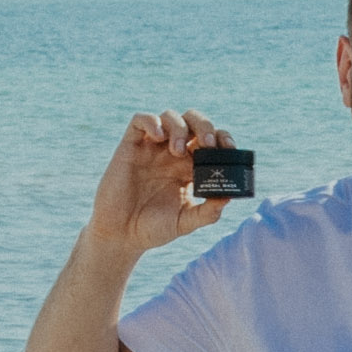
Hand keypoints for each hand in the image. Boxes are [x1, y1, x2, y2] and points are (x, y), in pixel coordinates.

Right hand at [87, 111, 233, 266]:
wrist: (121, 235)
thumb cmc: (154, 228)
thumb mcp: (185, 222)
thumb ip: (207, 212)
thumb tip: (228, 196)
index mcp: (190, 167)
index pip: (211, 140)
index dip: (222, 137)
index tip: (229, 149)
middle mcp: (172, 153)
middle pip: (194, 121)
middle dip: (205, 125)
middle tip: (208, 143)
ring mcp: (151, 148)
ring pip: (170, 116)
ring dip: (179, 127)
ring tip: (176, 151)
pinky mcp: (130, 146)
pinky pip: (140, 120)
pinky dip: (152, 121)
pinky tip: (158, 137)